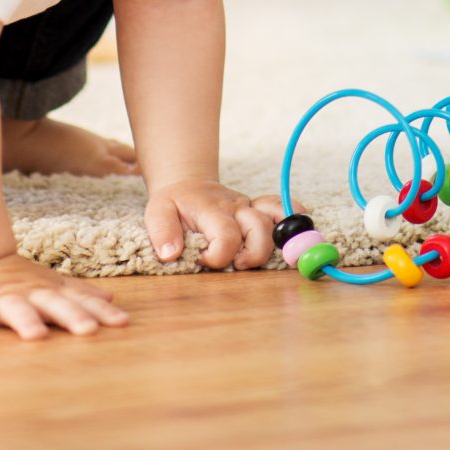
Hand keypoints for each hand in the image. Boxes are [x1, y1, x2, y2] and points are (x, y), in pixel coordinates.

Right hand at [0, 253, 127, 340]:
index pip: (80, 302)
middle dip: (72, 316)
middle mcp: (31, 295)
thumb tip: (111, 297)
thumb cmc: (22, 281)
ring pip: (16, 309)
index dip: (101, 312)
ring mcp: (3, 299)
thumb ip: (78, 292)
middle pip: (55, 305)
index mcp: (51, 293)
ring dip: (25, 321)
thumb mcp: (51, 285)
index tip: (122, 322)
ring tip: (35, 336)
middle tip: (88, 330)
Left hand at [144, 178, 282, 270]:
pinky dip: (292, 216)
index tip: (202, 261)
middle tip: (236, 265)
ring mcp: (249, 207)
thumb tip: (170, 254)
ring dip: (268, 246)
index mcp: (212, 210)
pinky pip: (280, 208)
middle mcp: (236, 207)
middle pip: (258, 230)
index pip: (226, 237)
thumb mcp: (157, 212)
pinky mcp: (256, 210)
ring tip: (249, 259)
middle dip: (251, 254)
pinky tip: (292, 232)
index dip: (218, 257)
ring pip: (272, 223)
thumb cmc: (174, 203)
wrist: (187, 184)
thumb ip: (162, 232)